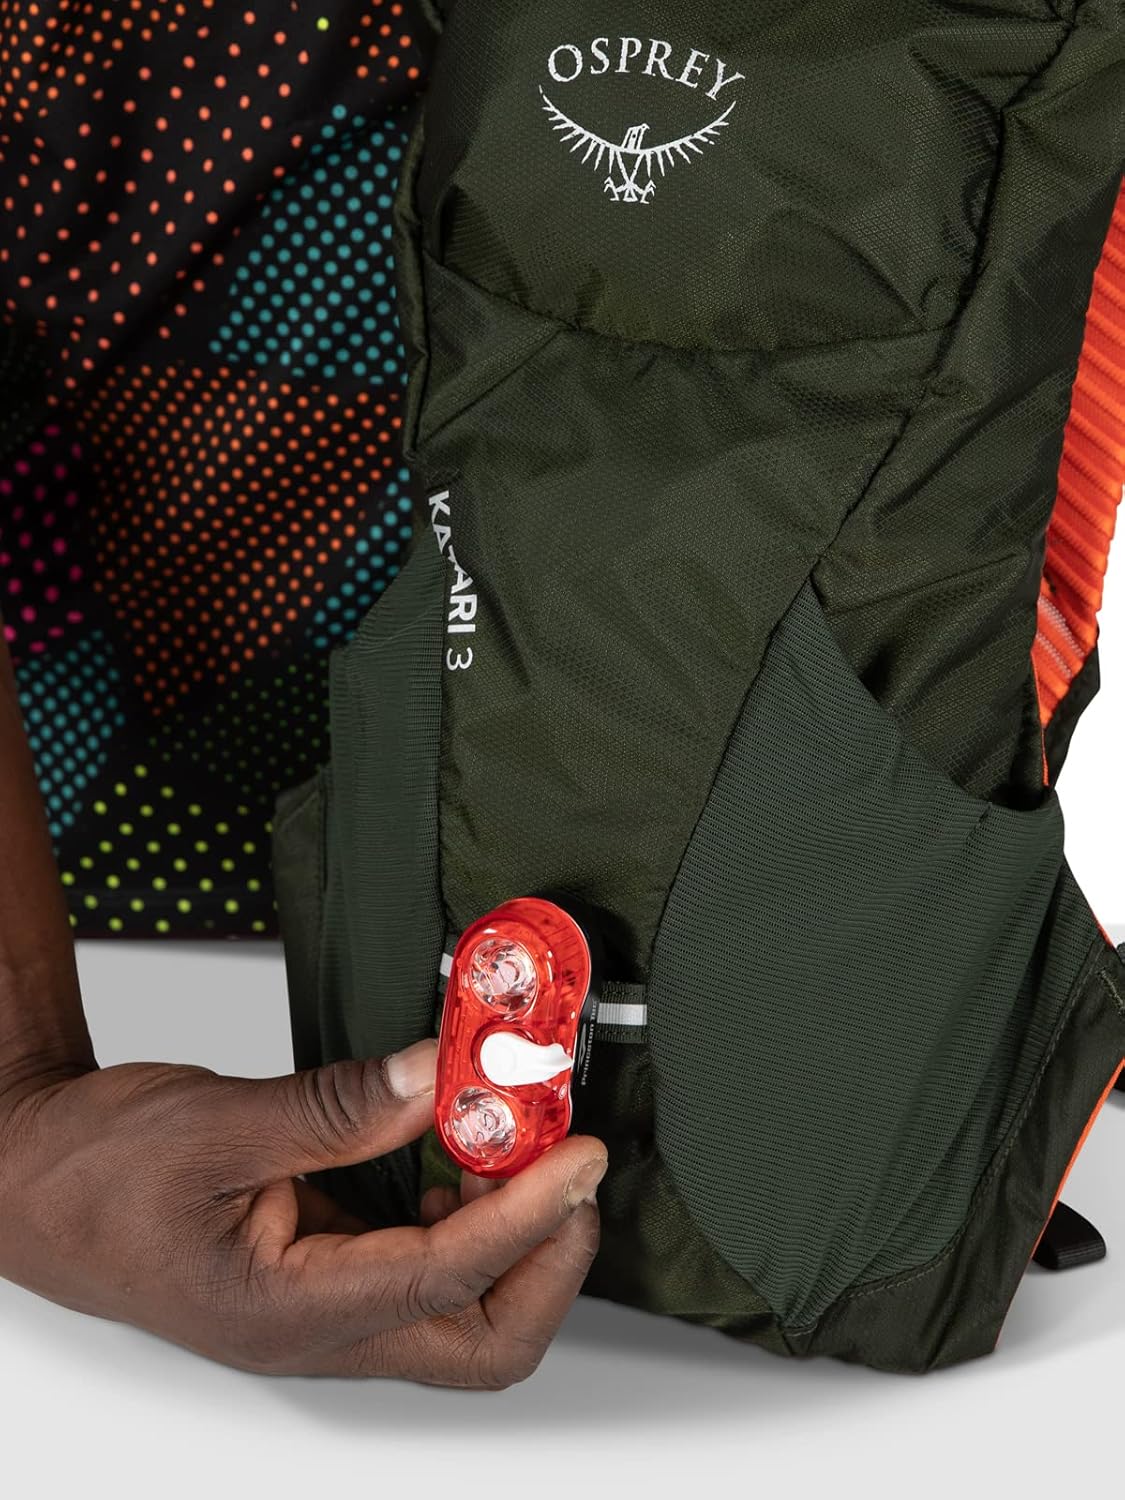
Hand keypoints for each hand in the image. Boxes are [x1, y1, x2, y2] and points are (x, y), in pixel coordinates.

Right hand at [0, 1039, 606, 1386]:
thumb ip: (340, 1108)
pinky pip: (429, 1265)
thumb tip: (441, 1077)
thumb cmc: (97, 1171)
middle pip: (482, 1341)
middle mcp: (318, 1330)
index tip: (577, 1153)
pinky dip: (472, 1215)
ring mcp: (327, 1309)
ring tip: (528, 1146)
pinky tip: (464, 1152)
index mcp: (287, 1312)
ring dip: (517, 1236)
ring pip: (464, 1313)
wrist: (33, 1181)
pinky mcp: (328, 1274)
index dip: (529, 1216)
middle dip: (549, 1258)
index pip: (446, 1279)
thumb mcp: (219, 1125)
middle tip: (571, 1166)